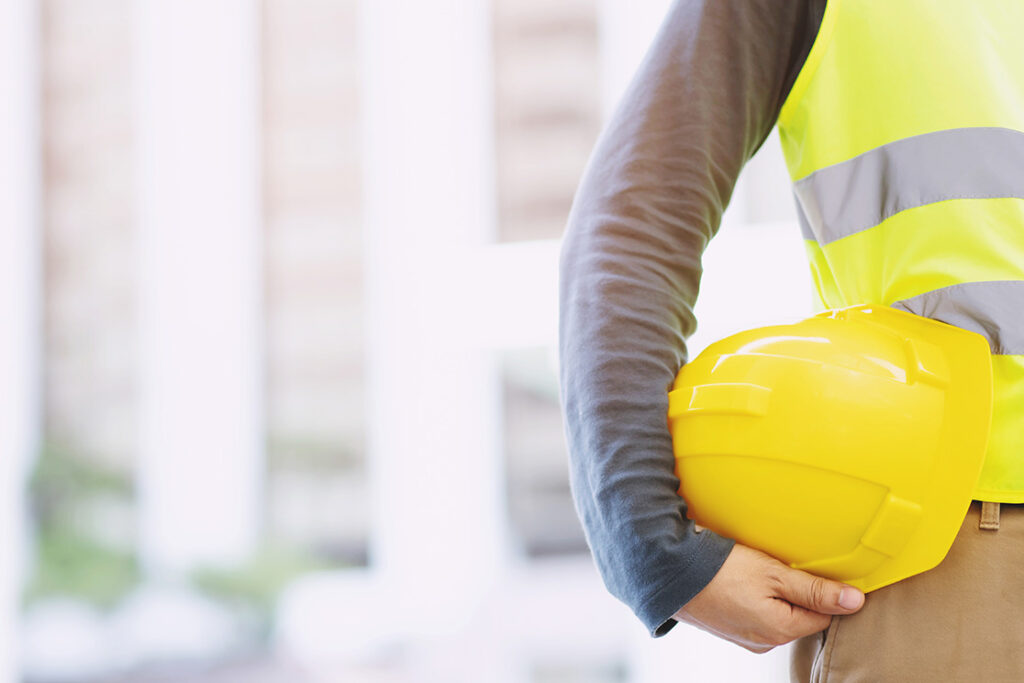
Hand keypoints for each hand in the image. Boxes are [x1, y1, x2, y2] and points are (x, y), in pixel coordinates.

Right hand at [673, 543, 864, 652]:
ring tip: (755, 572)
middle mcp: (766, 642)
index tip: (807, 568)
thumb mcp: (774, 573)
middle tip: (777, 566)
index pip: (825, 615)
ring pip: (778, 616)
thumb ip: (816, 589)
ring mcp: (746, 638)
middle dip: (796, 592)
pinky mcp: (731, 630)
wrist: (669, 573)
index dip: (823, 589)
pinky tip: (741, 582)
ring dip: (774, 595)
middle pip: (801, 617)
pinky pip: (756, 615)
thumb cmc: (720, 571)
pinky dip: (755, 599)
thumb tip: (855, 601)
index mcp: (781, 630)